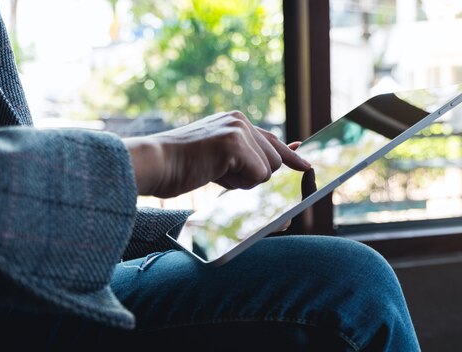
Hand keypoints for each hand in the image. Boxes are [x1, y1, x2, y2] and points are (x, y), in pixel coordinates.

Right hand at [123, 111, 310, 197]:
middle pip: (274, 160)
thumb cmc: (182, 166)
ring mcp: (239, 129)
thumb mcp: (219, 157)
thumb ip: (247, 156)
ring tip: (214, 171)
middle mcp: (241, 120)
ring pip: (268, 170)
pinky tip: (214, 172)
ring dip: (245, 181)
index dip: (290, 155)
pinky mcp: (235, 142)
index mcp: (236, 120)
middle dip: (253, 176)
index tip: (307, 164)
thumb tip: (281, 157)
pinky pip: (258, 174)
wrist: (154, 163)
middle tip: (219, 171)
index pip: (272, 140)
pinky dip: (239, 182)